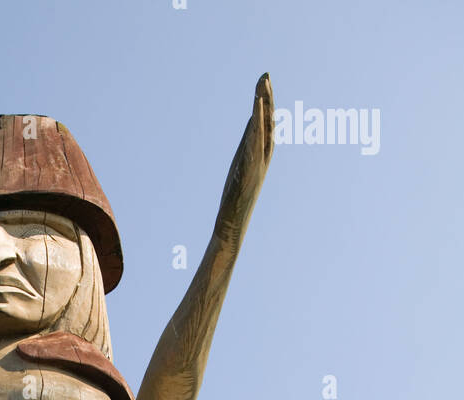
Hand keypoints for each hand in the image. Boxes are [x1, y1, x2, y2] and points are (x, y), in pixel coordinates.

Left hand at [214, 74, 273, 246]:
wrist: (232, 224)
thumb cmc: (235, 198)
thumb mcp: (241, 165)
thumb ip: (248, 144)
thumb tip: (251, 122)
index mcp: (260, 154)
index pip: (265, 123)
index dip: (265, 101)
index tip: (263, 80)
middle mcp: (263, 156)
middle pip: (267, 122)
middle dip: (267, 98)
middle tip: (265, 75)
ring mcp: (257, 163)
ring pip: (263, 129)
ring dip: (263, 106)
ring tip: (262, 85)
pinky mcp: (249, 169)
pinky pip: (254, 142)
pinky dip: (256, 125)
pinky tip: (255, 110)